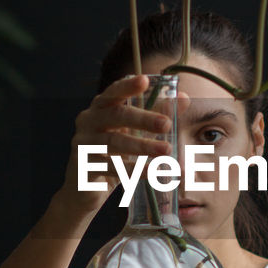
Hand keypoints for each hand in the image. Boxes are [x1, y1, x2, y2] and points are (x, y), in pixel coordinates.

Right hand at [59, 74, 187, 218]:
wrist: (84, 187)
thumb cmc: (112, 152)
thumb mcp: (132, 131)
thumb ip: (156, 113)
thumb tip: (183, 98)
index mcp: (100, 107)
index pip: (113, 92)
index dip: (128, 86)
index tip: (145, 80)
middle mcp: (88, 121)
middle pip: (116, 115)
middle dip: (143, 119)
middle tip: (166, 124)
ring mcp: (83, 144)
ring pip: (114, 142)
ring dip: (142, 146)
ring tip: (166, 150)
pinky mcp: (84, 167)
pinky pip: (112, 167)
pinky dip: (135, 170)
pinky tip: (154, 172)